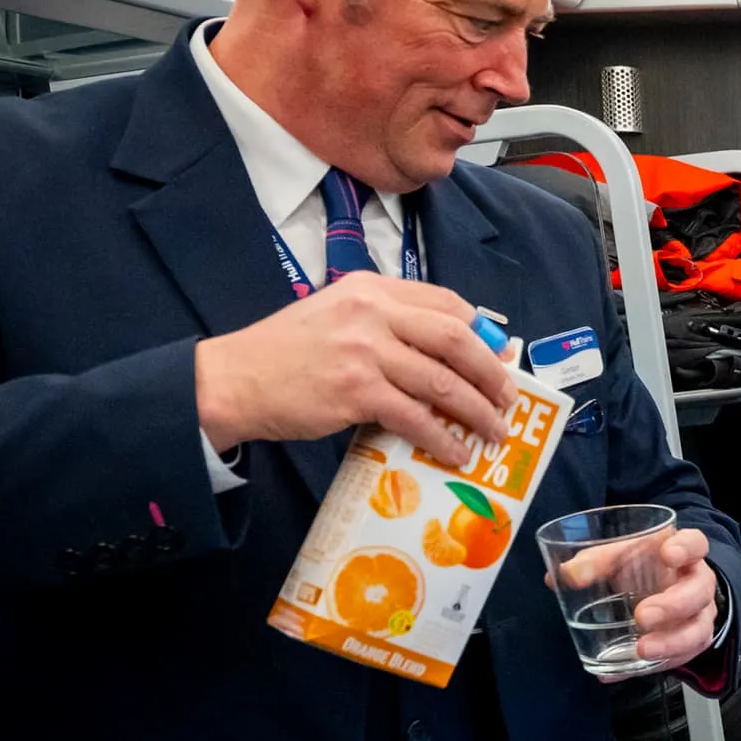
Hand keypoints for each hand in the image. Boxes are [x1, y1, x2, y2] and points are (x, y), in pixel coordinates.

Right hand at [194, 273, 516, 465]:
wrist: (231, 380)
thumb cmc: (285, 352)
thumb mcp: (336, 314)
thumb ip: (384, 322)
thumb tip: (443, 353)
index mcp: (371, 289)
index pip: (445, 303)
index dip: (480, 331)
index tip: (497, 355)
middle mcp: (372, 314)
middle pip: (455, 339)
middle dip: (491, 371)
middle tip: (508, 397)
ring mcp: (365, 352)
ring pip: (441, 382)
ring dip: (476, 410)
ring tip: (493, 430)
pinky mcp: (356, 391)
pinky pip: (415, 417)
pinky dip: (442, 437)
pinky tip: (455, 451)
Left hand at [548, 526, 721, 680]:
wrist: (662, 590)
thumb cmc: (642, 567)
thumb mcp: (619, 555)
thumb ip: (595, 561)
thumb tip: (567, 575)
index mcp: (684, 553)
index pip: (696, 543)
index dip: (686, 548)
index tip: (667, 555)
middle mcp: (698, 584)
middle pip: (698, 593)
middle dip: (673, 606)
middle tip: (642, 616)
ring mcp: (699, 616)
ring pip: (697, 631)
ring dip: (670, 643)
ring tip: (641, 650)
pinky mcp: (690, 644)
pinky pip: (678, 659)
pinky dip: (647, 668)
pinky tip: (617, 671)